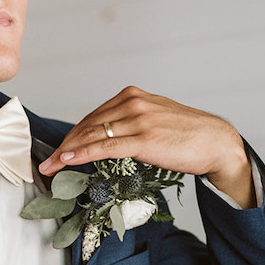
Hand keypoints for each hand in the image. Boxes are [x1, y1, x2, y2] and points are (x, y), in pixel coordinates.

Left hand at [38, 86, 254, 207]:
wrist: (217, 142)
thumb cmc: (188, 135)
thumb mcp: (154, 119)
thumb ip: (131, 123)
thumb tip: (109, 138)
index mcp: (132, 96)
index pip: (93, 117)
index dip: (72, 135)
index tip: (58, 151)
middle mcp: (132, 103)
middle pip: (87, 125)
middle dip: (64, 145)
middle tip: (47, 163)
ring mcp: (138, 120)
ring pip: (92, 135)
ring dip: (66, 153)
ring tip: (50, 168)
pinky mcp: (144, 139)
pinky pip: (105, 147)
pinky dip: (82, 154)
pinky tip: (67, 161)